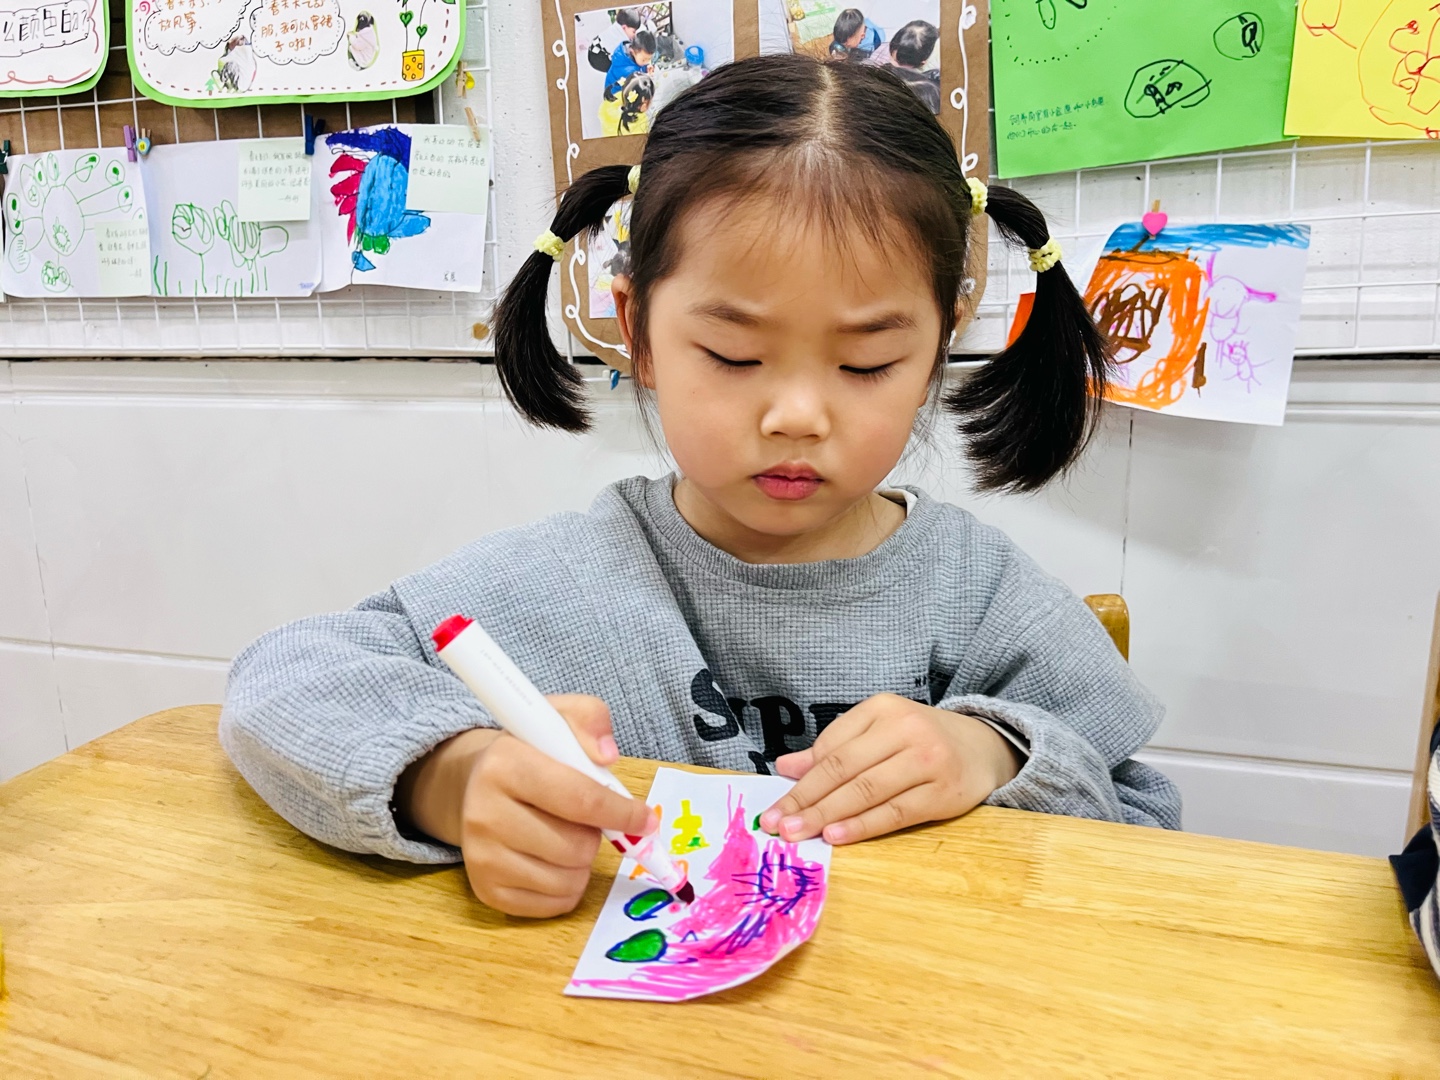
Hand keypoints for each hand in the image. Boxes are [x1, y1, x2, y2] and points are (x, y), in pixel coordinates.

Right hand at [396, 694, 653, 917]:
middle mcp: (483, 814)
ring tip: (566, 834)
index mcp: (504, 764)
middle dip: (596, 834)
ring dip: (583, 861)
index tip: (645, 819)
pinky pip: (555, 904)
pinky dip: (568, 886)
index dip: (621, 812)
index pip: (579, 799)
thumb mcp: (558, 719)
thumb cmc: (529, 753)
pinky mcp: (486, 891)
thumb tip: (608, 756)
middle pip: (576, 847)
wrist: (473, 785)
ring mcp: (481, 858)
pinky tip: (554, 859)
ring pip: (568, 879)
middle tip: (584, 818)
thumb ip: (591, 719)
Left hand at [759, 694, 1023, 845]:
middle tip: (777, 824)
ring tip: (798, 833)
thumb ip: (833, 748)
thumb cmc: (919, 741)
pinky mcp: (943, 792)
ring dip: (827, 815)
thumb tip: (786, 766)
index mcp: (882, 708)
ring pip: (866, 791)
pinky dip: (862, 826)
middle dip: (805, 799)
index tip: (776, 804)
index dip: (800, 779)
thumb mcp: (877, 732)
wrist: (982, 747)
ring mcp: (927, 760)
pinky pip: (895, 812)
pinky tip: (837, 836)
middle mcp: (905, 728)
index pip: (831, 747)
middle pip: (844, 768)